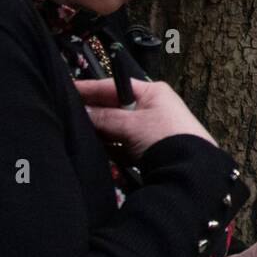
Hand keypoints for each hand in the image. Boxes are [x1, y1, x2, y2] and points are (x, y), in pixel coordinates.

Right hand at [75, 78, 215, 160]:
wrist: (190, 170)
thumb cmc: (162, 137)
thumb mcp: (130, 124)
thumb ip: (103, 117)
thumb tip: (82, 112)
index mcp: (152, 92)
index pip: (113, 86)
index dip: (90, 89)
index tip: (66, 89)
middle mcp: (153, 106)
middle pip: (114, 106)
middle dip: (94, 112)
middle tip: (68, 114)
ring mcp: (152, 128)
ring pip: (118, 126)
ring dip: (101, 131)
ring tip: (78, 132)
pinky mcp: (150, 148)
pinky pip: (124, 143)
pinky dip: (112, 146)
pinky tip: (98, 149)